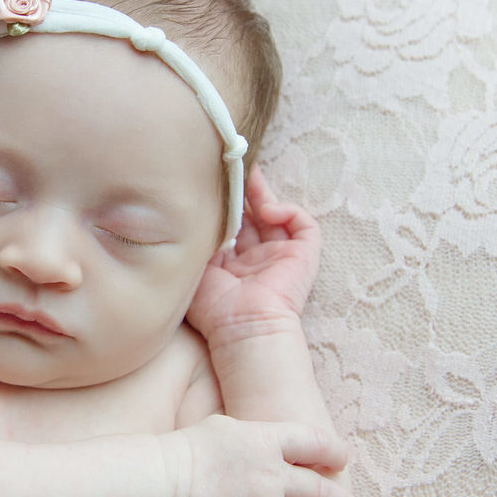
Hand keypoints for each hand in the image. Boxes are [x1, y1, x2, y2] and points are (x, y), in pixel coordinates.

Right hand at [161, 415, 364, 496]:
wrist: (165, 479)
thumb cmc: (188, 447)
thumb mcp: (225, 426)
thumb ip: (254, 433)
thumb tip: (268, 436)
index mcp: (268, 442)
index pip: (314, 443)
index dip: (333, 451)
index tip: (344, 460)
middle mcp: (274, 477)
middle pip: (322, 492)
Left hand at [187, 165, 321, 343]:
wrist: (242, 326)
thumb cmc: (214, 308)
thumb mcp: (196, 268)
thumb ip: (198, 242)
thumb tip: (192, 212)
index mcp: (233, 267)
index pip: (231, 228)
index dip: (224, 207)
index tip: (211, 186)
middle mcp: (258, 260)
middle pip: (253, 217)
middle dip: (242, 193)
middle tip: (230, 170)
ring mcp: (281, 257)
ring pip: (276, 215)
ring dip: (262, 193)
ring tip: (248, 175)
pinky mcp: (304, 256)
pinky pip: (304, 224)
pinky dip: (288, 211)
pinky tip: (269, 210)